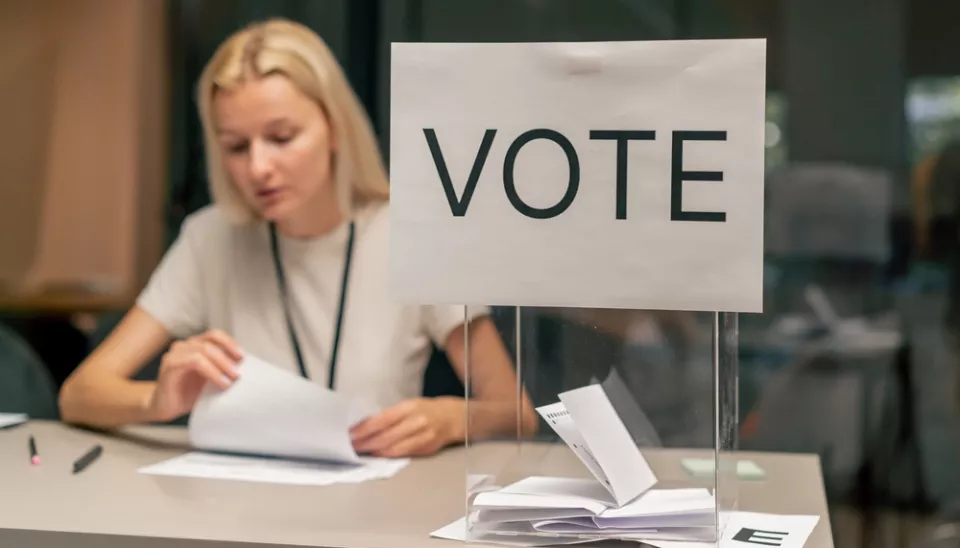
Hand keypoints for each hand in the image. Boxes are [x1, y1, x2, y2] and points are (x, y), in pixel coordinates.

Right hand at [146, 330, 243, 422]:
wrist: (166, 407)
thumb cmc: (188, 393)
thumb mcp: (211, 378)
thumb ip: (222, 368)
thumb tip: (245, 366)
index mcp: (195, 345)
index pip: (215, 335)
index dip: (230, 343)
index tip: (242, 357)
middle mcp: (184, 346)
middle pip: (211, 342)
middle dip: (228, 357)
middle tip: (238, 373)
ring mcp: (175, 354)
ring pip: (204, 350)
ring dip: (222, 365)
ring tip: (231, 379)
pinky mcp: (170, 365)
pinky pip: (195, 361)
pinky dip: (212, 371)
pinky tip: (220, 382)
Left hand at [349, 397, 463, 457]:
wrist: (454, 418)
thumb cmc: (426, 409)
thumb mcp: (408, 405)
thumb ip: (390, 415)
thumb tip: (365, 426)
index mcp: (409, 408)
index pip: (382, 420)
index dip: (364, 429)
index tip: (350, 434)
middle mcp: (417, 422)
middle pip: (386, 437)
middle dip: (366, 444)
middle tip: (351, 447)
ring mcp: (423, 438)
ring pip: (394, 449)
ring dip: (374, 452)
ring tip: (361, 453)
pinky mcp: (426, 450)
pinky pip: (403, 455)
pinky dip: (388, 456)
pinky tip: (377, 455)